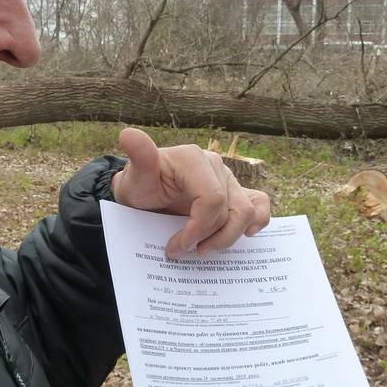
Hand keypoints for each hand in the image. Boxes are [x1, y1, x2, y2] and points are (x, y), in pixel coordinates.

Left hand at [110, 128, 269, 257]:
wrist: (143, 196)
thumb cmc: (139, 186)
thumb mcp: (134, 178)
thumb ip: (138, 157)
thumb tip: (128, 134)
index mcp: (193, 158)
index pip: (212, 198)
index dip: (199, 227)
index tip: (178, 246)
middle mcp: (215, 165)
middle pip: (231, 209)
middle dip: (210, 237)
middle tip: (184, 252)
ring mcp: (228, 179)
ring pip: (247, 211)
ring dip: (229, 237)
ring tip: (204, 250)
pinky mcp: (235, 192)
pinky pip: (259, 204)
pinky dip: (257, 220)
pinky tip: (245, 235)